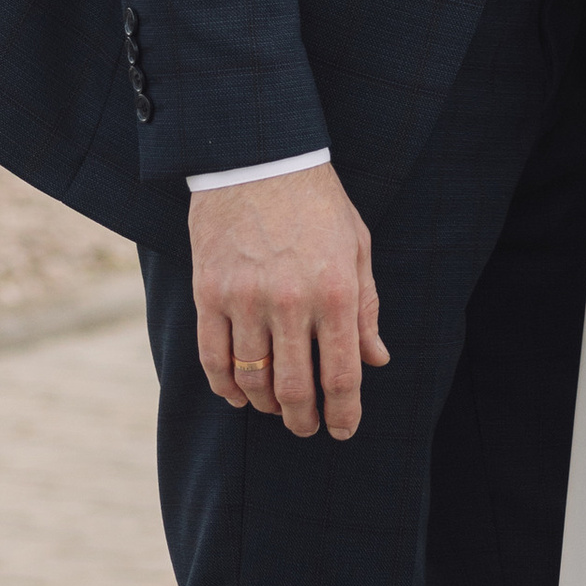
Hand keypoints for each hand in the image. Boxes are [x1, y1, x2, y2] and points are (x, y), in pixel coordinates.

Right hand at [189, 163, 386, 439]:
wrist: (260, 154)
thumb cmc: (317, 201)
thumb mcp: (356, 245)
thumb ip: (367, 306)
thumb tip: (376, 359)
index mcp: (335, 291)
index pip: (341, 376)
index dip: (343, 414)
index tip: (342, 431)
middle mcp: (292, 301)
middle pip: (295, 390)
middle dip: (303, 421)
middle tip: (306, 428)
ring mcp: (246, 298)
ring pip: (253, 381)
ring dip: (265, 407)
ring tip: (274, 409)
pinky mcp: (210, 292)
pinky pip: (214, 359)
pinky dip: (225, 387)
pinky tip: (237, 394)